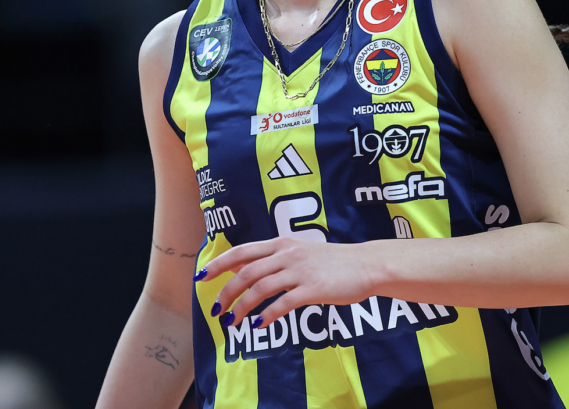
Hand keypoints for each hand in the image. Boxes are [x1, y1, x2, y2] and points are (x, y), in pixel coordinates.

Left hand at [198, 238, 376, 327]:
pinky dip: (268, 315)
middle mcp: (287, 254)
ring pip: (260, 288)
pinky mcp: (312, 288)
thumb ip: (275, 258)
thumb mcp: (301, 251)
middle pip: (247, 272)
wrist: (365, 265)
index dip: (220, 264)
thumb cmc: (333, 261)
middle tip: (217, 309)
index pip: (242, 251)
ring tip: (233, 322)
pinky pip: (283, 303)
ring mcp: (300, 271)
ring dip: (243, 307)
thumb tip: (246, 269)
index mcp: (282, 243)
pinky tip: (260, 324)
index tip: (202, 276)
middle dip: (227, 292)